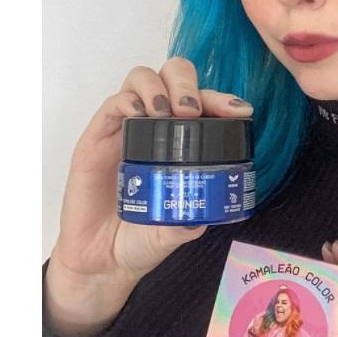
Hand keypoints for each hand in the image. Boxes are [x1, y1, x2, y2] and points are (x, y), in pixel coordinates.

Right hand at [46, 56, 254, 334]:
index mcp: (185, 141)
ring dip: (159, 87)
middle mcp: (157, 126)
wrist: (102, 260)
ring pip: (143, 78)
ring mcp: (127, 128)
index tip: (239, 111)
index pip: (205, 102)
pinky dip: (127, 100)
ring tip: (166, 111)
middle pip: (174, 76)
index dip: (223, 100)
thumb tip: (202, 215)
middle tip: (191, 111)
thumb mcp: (175, 231)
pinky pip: (112, 104)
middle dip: (187, 84)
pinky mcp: (98, 137)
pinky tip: (139, 114)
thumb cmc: (142, 236)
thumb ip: (186, 223)